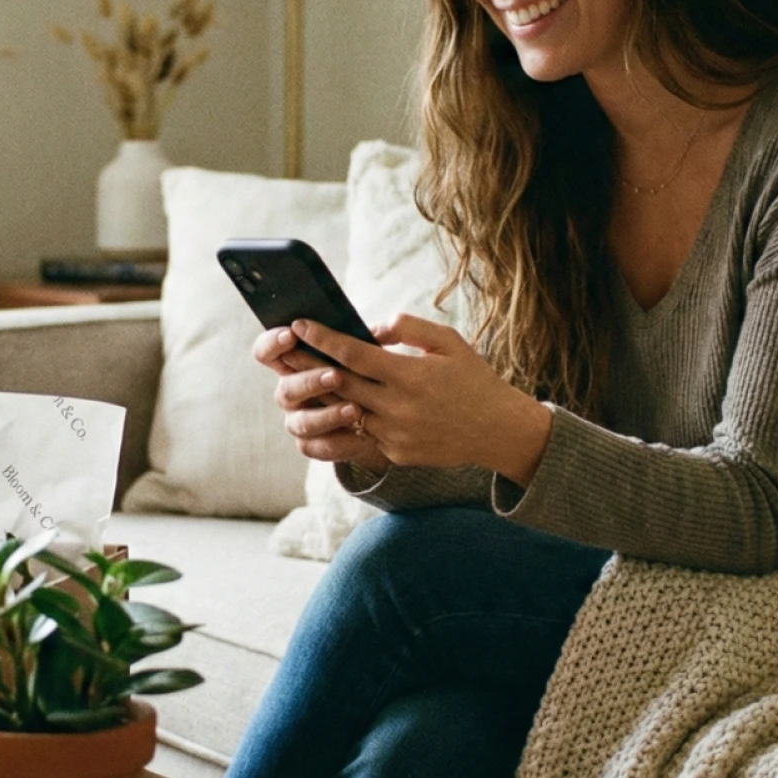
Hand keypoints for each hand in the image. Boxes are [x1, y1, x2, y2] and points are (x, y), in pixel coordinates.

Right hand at [251, 325, 387, 467]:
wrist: (379, 415)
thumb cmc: (365, 373)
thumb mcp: (363, 352)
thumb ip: (364, 339)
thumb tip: (383, 329)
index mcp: (292, 363)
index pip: (266, 351)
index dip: (273, 343)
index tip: (292, 334)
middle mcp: (289, 392)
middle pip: (285, 389)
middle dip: (310, 382)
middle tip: (336, 376)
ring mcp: (297, 420)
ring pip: (302, 422)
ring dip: (327, 415)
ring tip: (355, 410)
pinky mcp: (312, 445)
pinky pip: (319, 447)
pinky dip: (341, 442)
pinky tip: (363, 435)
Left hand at [290, 314, 552, 482]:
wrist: (498, 430)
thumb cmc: (473, 379)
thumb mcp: (449, 342)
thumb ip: (410, 329)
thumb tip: (373, 328)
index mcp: (409, 375)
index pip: (353, 354)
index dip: (323, 338)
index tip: (300, 323)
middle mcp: (397, 407)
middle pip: (338, 383)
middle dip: (306, 363)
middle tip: (279, 347)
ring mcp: (394, 434)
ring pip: (343, 413)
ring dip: (316, 394)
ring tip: (292, 377)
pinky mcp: (395, 454)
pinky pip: (359, 436)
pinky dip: (340, 422)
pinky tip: (322, 408)